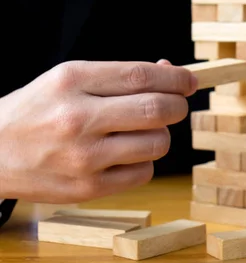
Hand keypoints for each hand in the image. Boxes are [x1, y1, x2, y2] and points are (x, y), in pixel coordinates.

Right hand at [0, 59, 196, 202]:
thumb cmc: (37, 111)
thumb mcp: (69, 79)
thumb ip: (119, 77)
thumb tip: (169, 74)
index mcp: (71, 81)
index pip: (141, 76)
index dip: (176, 79)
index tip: (190, 82)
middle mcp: (77, 118)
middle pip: (156, 110)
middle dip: (178, 106)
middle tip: (176, 105)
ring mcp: (83, 157)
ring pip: (157, 143)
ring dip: (161, 135)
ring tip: (143, 132)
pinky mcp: (88, 188)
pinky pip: (144, 173)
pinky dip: (145, 161)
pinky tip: (126, 155)